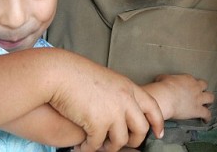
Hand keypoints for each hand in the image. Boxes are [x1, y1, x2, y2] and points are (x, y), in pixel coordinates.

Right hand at [47, 50, 163, 151]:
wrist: (59, 73)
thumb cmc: (76, 74)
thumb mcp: (106, 80)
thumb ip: (117, 94)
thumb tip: (120, 111)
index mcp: (128, 87)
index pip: (152, 107)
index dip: (157, 122)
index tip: (158, 133)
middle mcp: (125, 99)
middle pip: (141, 129)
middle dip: (133, 141)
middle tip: (119, 144)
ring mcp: (113, 112)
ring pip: (120, 141)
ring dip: (108, 147)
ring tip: (96, 145)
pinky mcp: (97, 123)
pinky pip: (96, 145)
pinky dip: (88, 148)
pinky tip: (80, 146)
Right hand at [144, 74, 213, 121]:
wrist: (166, 97)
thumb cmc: (163, 87)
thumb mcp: (163, 78)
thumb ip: (165, 78)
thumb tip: (160, 80)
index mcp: (188, 79)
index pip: (193, 80)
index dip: (192, 84)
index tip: (189, 88)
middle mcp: (196, 87)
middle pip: (205, 85)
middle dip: (203, 90)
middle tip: (200, 94)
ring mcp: (198, 99)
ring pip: (211, 98)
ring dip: (209, 101)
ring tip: (206, 105)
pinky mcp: (198, 110)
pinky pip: (207, 114)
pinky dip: (207, 117)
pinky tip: (206, 120)